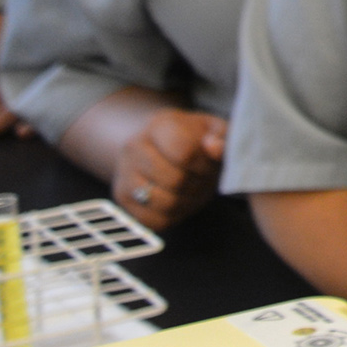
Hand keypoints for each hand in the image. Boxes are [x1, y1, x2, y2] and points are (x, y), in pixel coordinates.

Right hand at [113, 110, 226, 226]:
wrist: (157, 146)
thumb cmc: (191, 138)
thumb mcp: (213, 129)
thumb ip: (223, 137)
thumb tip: (214, 147)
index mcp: (159, 124)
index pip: (184, 152)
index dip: (204, 164)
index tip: (210, 162)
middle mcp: (134, 147)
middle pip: (175, 180)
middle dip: (197, 184)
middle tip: (202, 177)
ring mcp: (124, 174)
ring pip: (165, 203)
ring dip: (188, 202)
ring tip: (192, 189)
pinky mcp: (123, 200)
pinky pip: (155, 221)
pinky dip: (175, 216)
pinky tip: (179, 200)